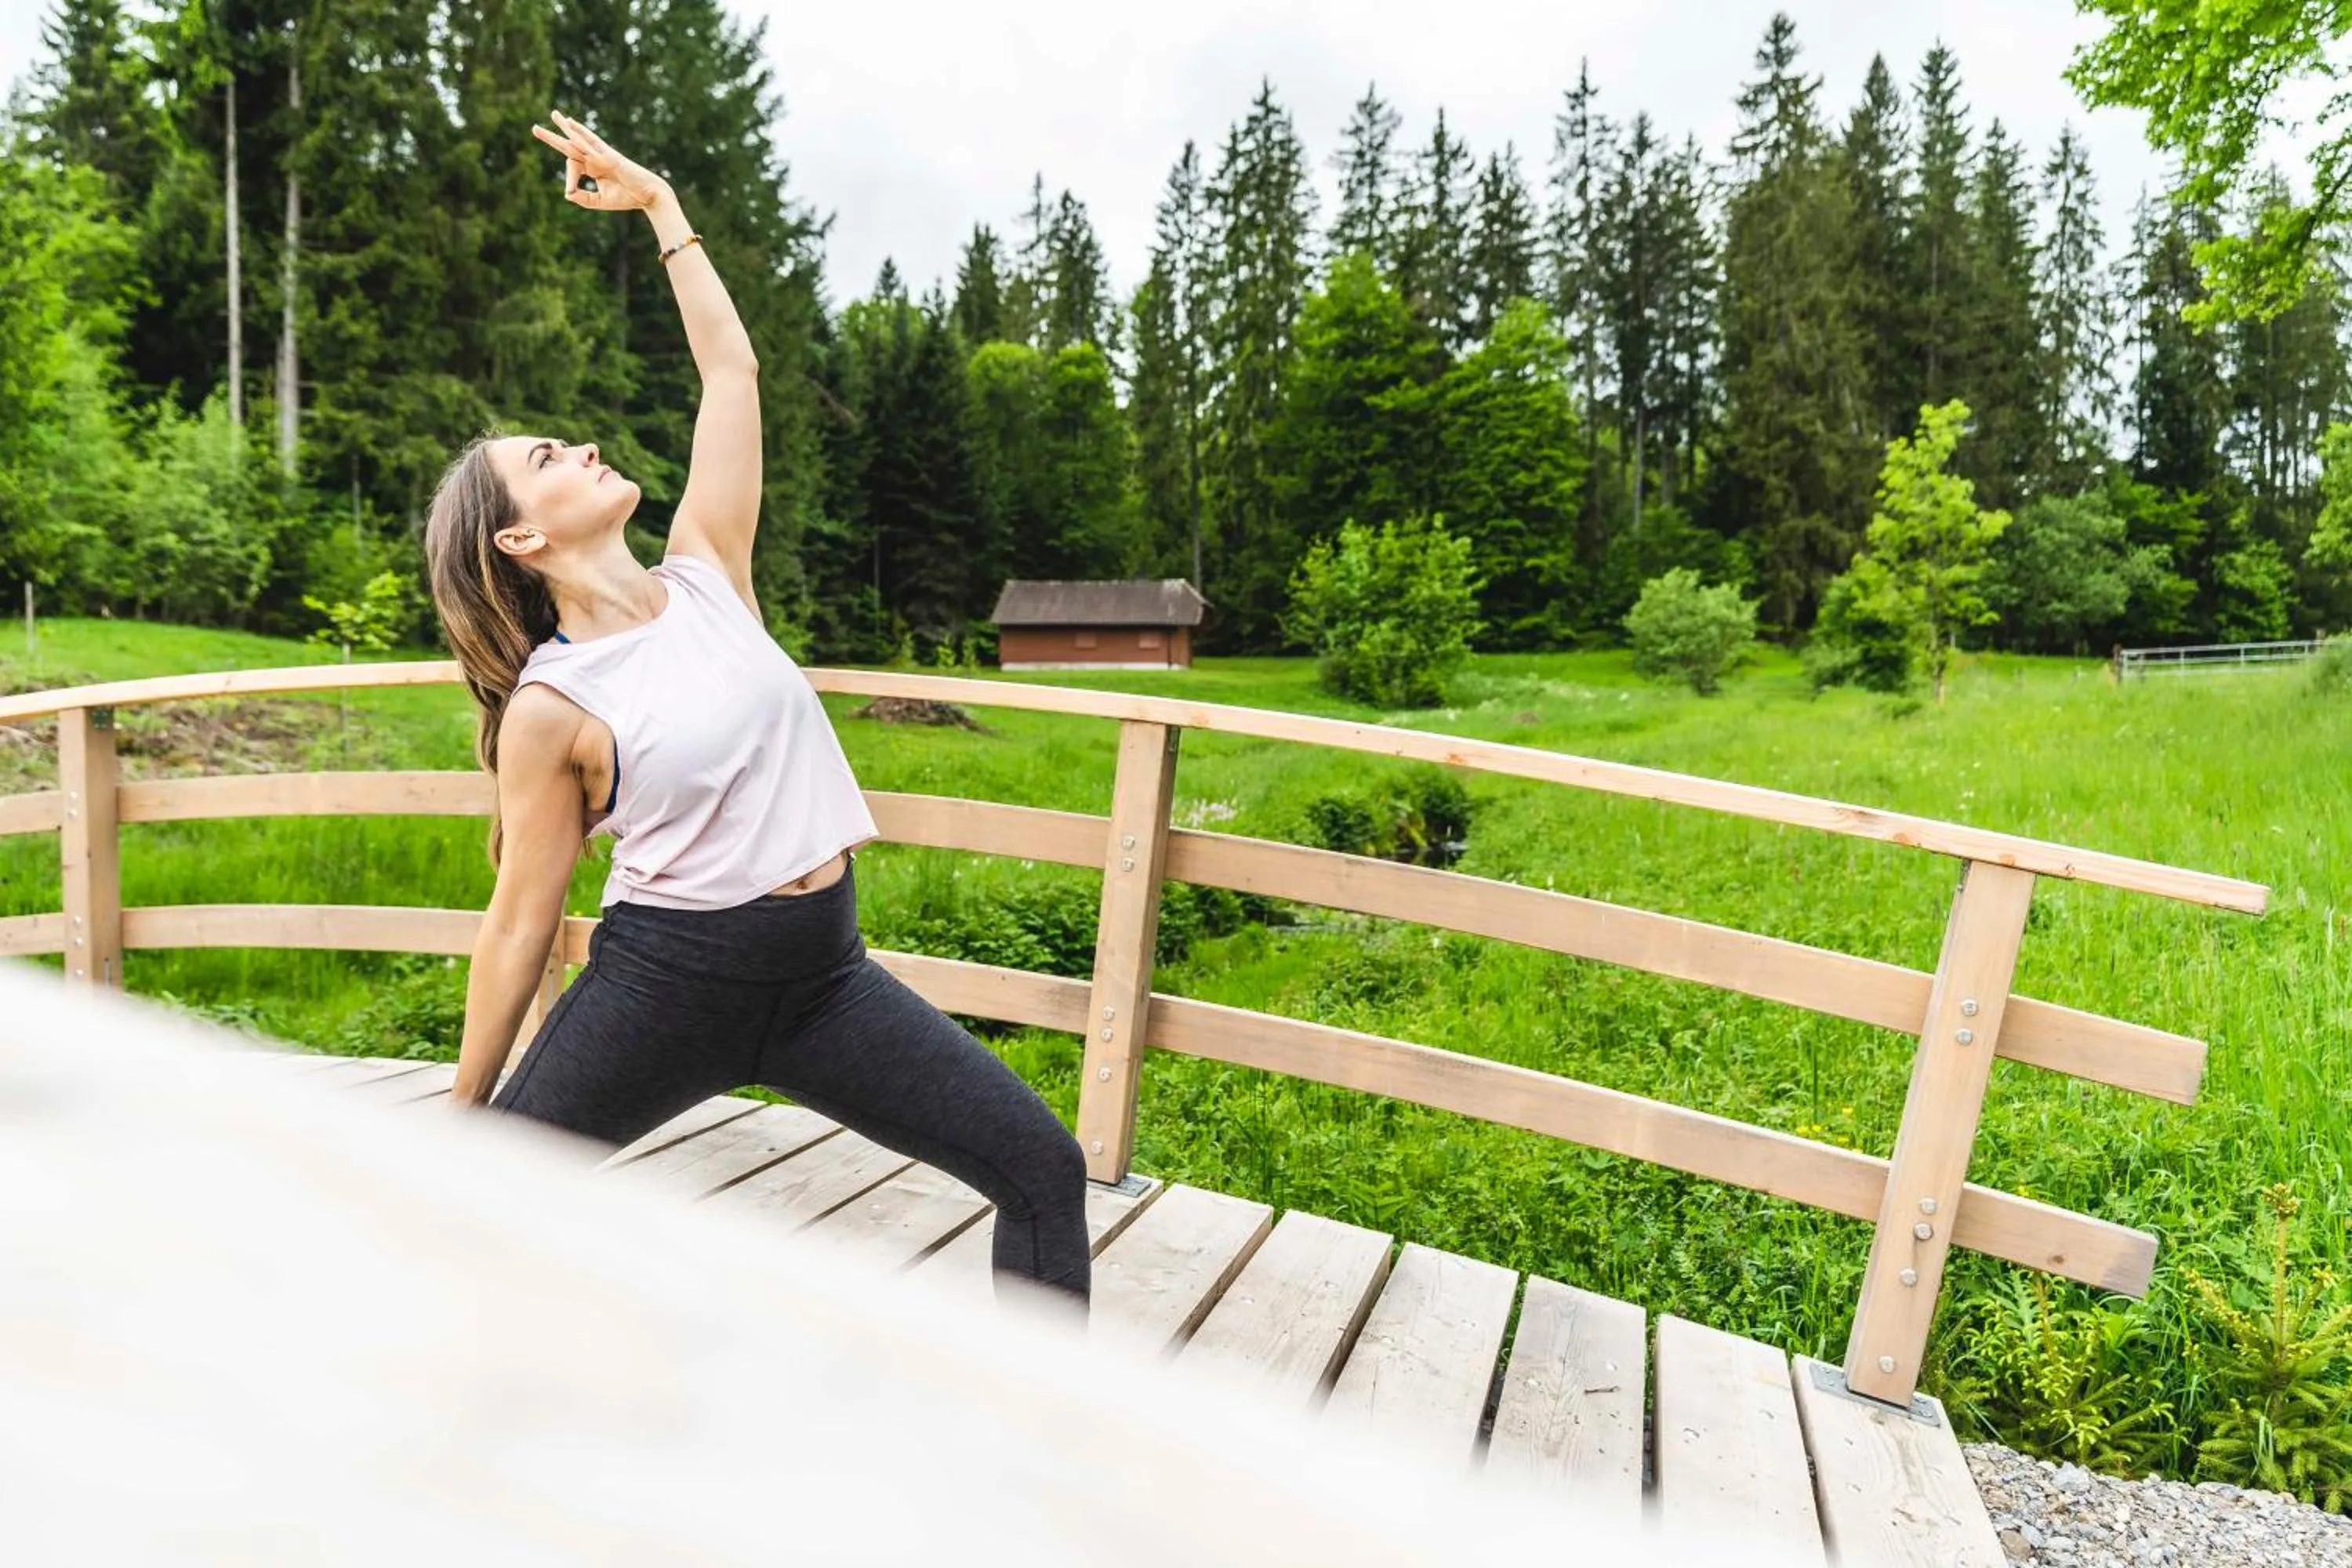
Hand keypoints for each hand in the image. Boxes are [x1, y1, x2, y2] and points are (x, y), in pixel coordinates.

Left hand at [532, 111, 670, 212]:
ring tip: (553, 115)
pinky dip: (579, 133)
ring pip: (578, 139)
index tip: (570, 191)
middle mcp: (595, 157)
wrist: (647, 196)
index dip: (569, 179)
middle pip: (570, 145)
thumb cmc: (626, 197)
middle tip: (534, 129)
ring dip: (565, 127)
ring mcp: (601, 154)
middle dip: (552, 137)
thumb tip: (567, 193)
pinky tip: (568, 123)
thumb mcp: (598, 201)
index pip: (573, 167)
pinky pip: (590, 142)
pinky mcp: (608, 155)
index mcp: (593, 167)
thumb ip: (582, 197)